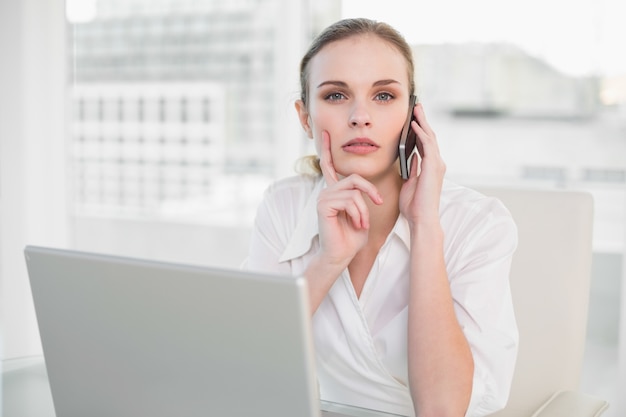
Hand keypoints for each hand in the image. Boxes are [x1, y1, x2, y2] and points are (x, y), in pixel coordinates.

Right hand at [316, 131, 382, 268]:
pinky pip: (350, 200)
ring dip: (364, 210)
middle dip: (371, 192)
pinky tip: (356, 224)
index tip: (325, 133)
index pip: (329, 166)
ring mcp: (323, 197)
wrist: (341, 256)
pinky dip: (359, 214)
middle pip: (355, 178)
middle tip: (378, 204)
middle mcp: (326, 191)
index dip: (327, 149)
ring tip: (362, 223)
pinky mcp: (324, 205)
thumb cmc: (351, 238)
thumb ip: (362, 197)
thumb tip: (373, 188)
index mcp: (334, 191)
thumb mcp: (362, 213)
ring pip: (355, 191)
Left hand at [399, 103, 445, 227]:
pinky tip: (414, 124)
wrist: (421, 218)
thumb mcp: (410, 182)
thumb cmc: (414, 205)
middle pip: (430, 136)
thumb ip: (412, 168)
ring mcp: (437, 164)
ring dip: (422, 122)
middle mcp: (437, 163)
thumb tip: (411, 156)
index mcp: (431, 167)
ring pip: (430, 137)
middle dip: (423, 120)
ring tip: (416, 109)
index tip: (414, 118)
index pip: (426, 144)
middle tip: (417, 107)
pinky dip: (421, 133)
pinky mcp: (433, 166)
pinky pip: (427, 145)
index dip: (421, 130)